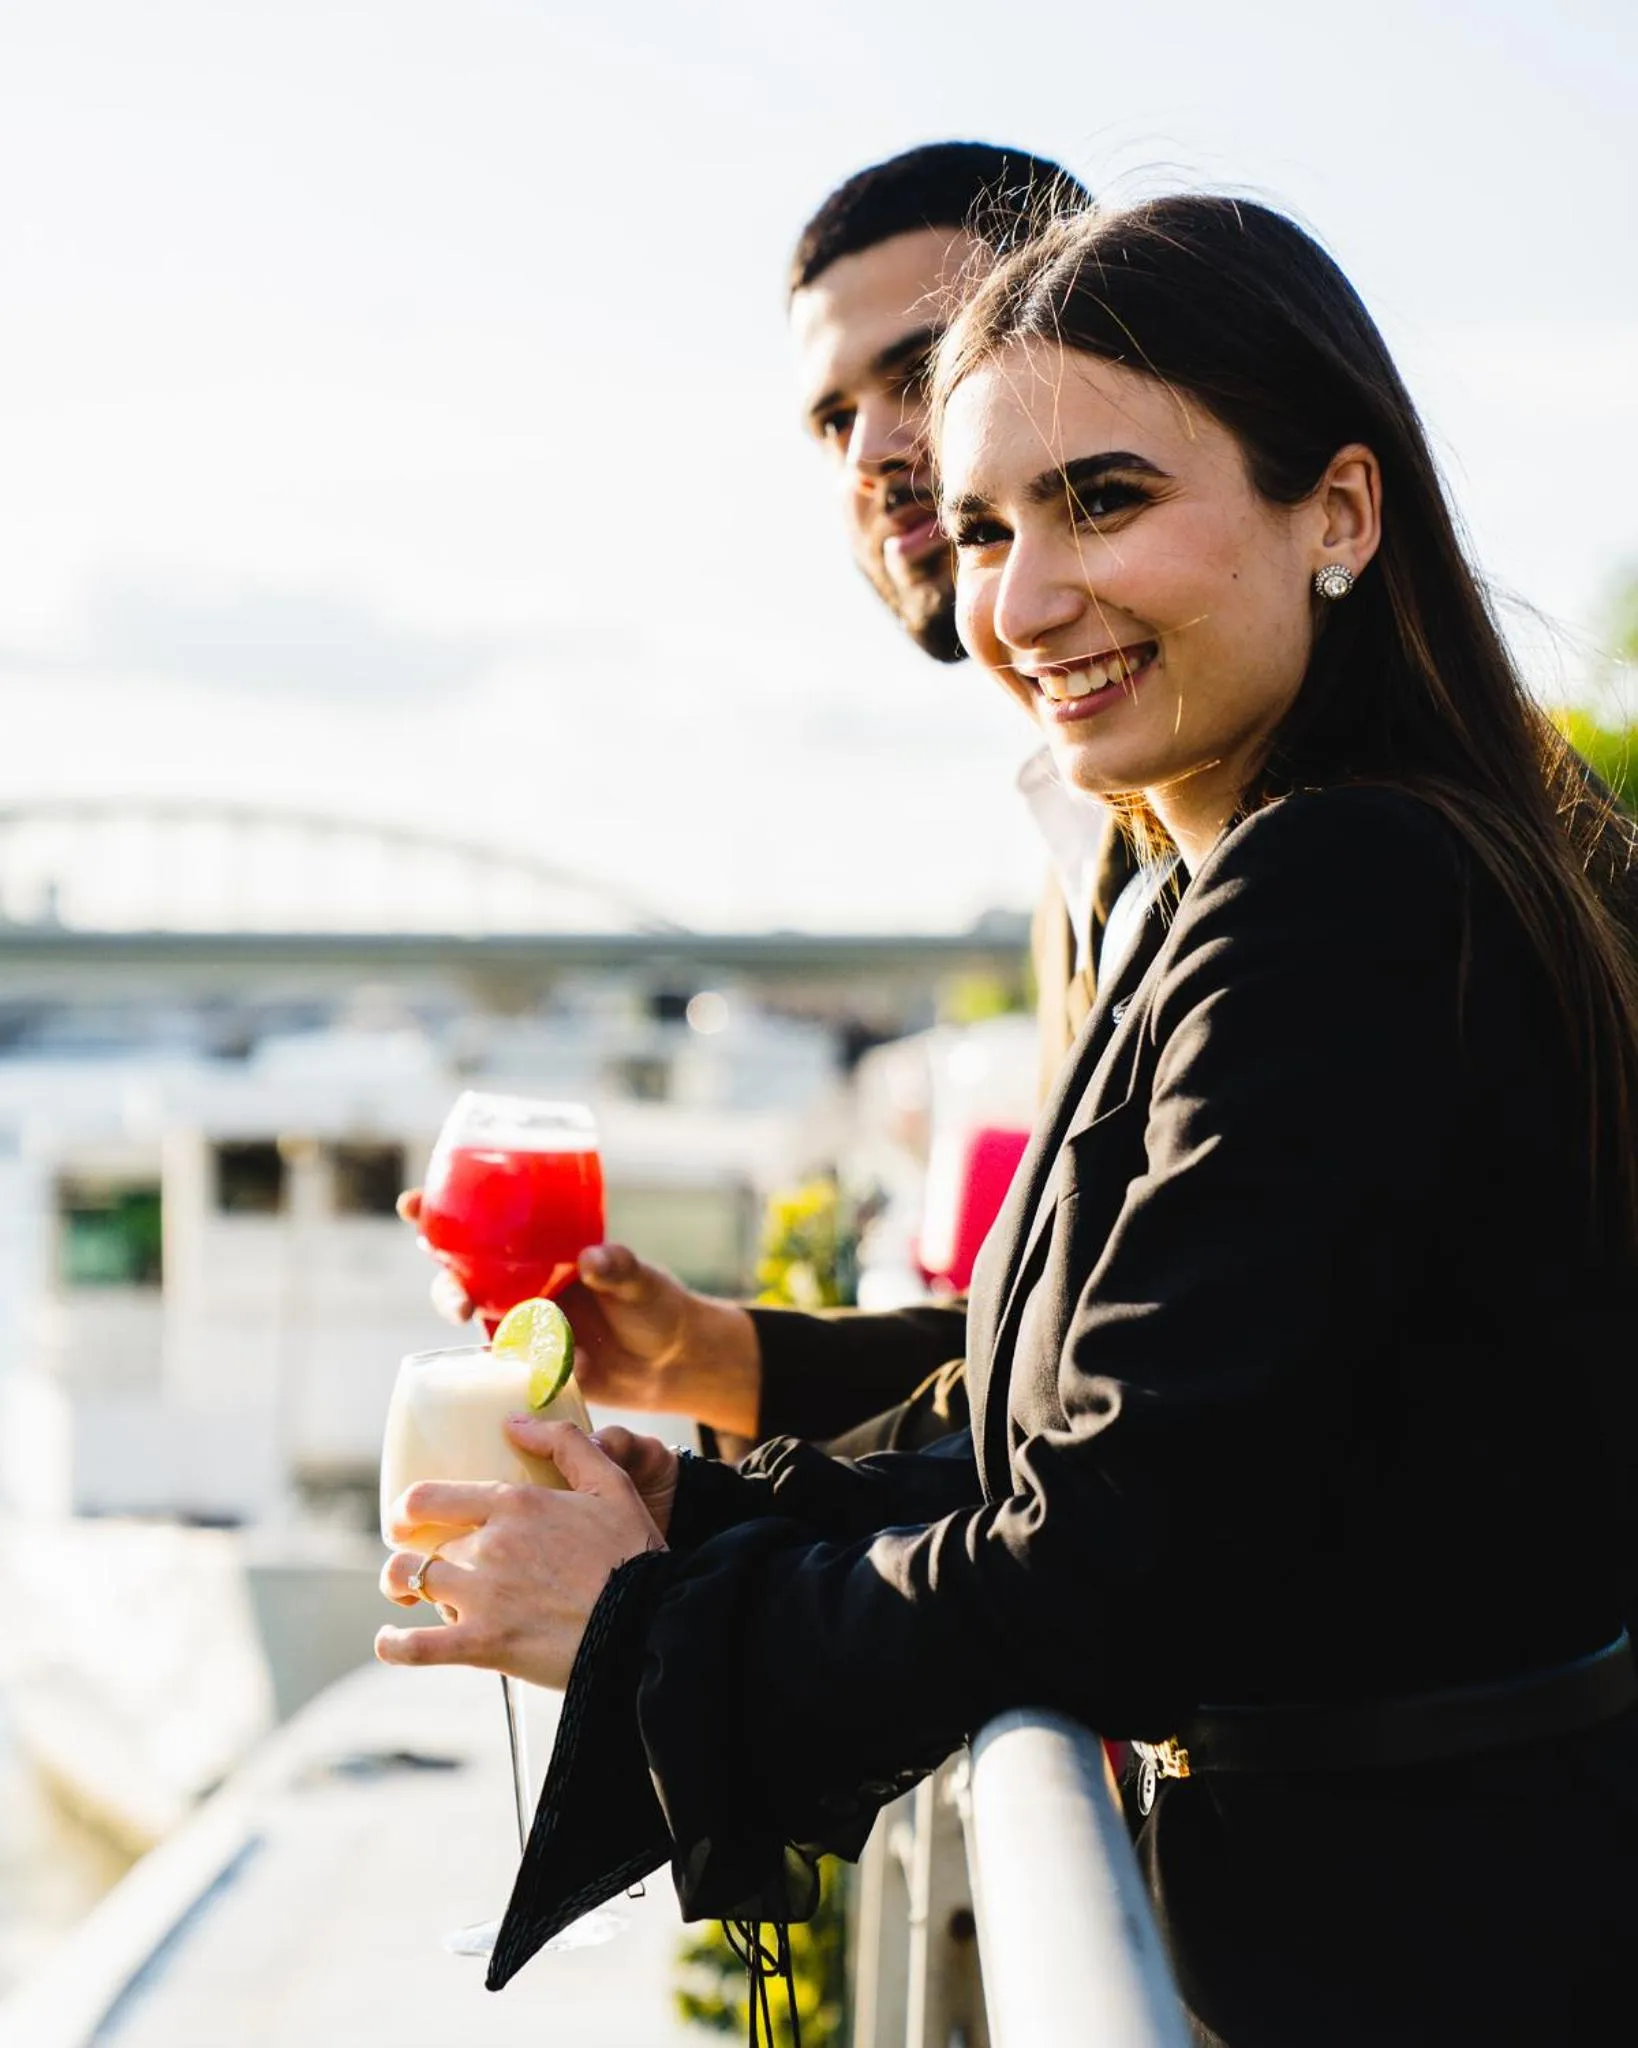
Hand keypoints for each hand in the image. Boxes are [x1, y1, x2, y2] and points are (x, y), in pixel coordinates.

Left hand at [375, 1422, 662, 1689]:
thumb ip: (564, 1444)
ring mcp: (481, 1596)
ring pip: (410, 1584)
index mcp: (514, 1504)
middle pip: (422, 1546)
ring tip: (404, 1597)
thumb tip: (515, 1421)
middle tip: (421, 1565)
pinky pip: (416, 1647)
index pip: (430, 1497)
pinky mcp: (482, 1645)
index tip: (404, 1519)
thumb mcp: (610, 1483)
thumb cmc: (632, 1552)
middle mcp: (488, 1545)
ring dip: (400, 1588)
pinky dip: (394, 1645)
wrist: (649, 1621)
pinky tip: (389, 1641)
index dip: (406, 1509)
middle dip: (415, 1554)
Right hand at [397, 1185, 761, 1436]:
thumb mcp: (642, 1281)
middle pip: (461, 1275)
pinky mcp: (532, 1366)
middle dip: (445, 1284)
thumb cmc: (657, 1306)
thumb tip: (592, 1257)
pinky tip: (554, 1370)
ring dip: (477, 1335)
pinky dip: (517, 1371)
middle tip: (456, 1301)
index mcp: (542, 1250)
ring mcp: (524, 1326)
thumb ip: (619, 1267)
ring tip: (502, 1348)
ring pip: (478, 1324)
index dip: (439, 1212)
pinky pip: (508, 1369)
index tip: (412, 1203)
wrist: (672, 1364)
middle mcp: (522, 1284)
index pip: (483, 1224)